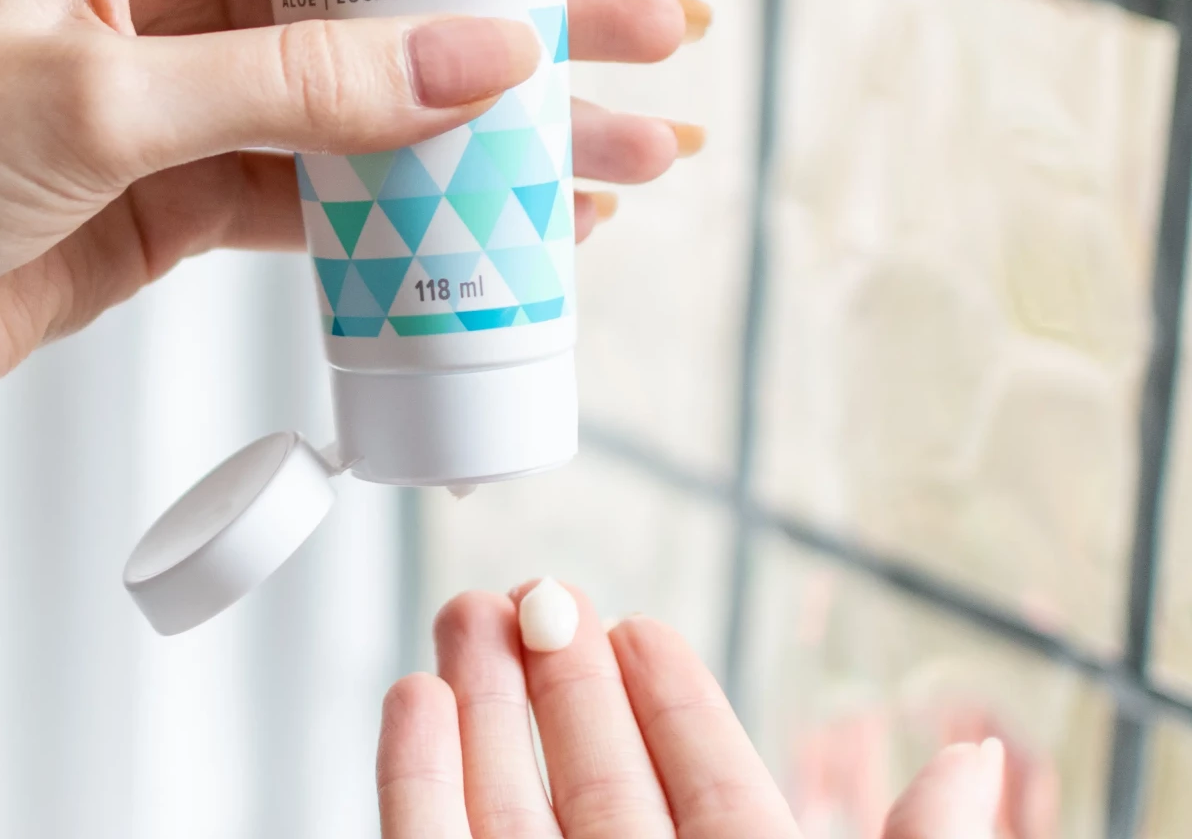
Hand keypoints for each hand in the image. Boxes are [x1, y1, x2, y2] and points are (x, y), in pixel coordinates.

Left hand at [0, 0, 696, 463]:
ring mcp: (185, 95)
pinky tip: (513, 220)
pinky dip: (416, 210)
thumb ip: (301, 83)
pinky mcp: (184, 195)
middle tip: (654, 41)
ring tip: (626, 157)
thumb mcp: (100, 98)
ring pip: (370, 103)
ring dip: (490, 133)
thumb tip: (486, 56)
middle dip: (517, 22)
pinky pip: (327, 192)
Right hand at [378, 582, 1005, 838]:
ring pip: (504, 804)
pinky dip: (415, 779)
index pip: (705, 789)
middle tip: (533, 589)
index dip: (670, 699)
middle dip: (556, 673)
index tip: (636, 622)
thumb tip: (977, 765)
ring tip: (463, 612)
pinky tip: (415, 700)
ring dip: (477, 703)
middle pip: (591, 780)